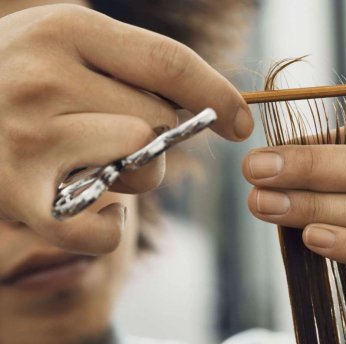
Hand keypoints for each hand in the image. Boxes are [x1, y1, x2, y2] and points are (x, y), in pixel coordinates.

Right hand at [0, 4, 252, 253]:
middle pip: (158, 121)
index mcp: (66, 30)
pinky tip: (88, 208)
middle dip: (158, 139)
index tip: (241, 121)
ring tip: (92, 165)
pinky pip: (101, 229)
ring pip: (140, 167)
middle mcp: (43, 78)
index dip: (217, 94)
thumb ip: (126, 65)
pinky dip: (108, 229)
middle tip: (119, 138)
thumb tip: (211, 106)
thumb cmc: (13, 78)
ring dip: (134, 176)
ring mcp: (26, 138)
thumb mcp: (62, 45)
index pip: (168, 62)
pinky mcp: (14, 196)